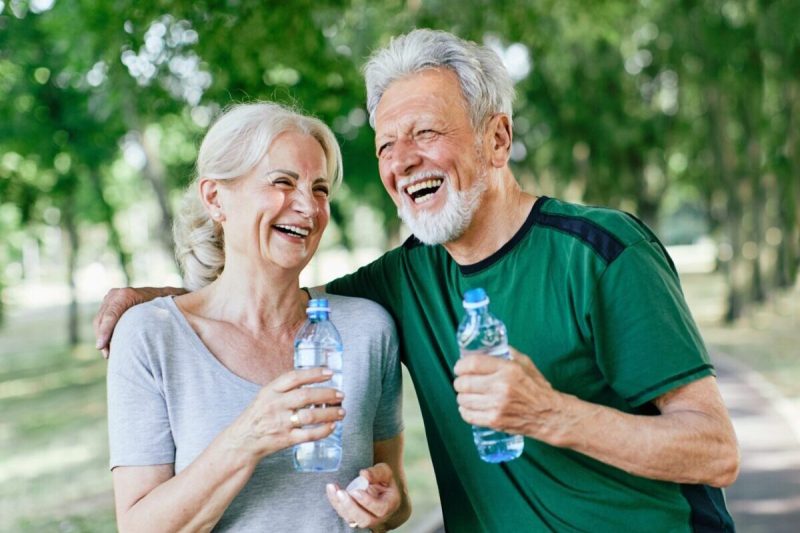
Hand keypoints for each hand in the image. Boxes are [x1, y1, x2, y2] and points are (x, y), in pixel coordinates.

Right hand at [94, 286, 183, 357]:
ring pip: (99, 321)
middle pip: (101, 319)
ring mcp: (110, 298)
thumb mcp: (162, 311)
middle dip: (102, 338)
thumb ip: (159, 318)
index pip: (110, 315)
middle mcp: (115, 294)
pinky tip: (110, 346)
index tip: (101, 347)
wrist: (164, 295)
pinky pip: (101, 320)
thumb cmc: (165, 306)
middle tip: (108, 355)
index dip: (104, 332)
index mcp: (126, 295)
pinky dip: (104, 332)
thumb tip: (165, 331)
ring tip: (109, 353)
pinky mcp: (108, 304)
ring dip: (102, 337)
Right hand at [226, 367, 344, 460]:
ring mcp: (280, 423)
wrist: (242, 441)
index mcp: (270, 391)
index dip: (313, 373)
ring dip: (330, 413)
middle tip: (341, 395)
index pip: (294, 377)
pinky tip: (332, 426)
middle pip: (306, 396)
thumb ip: (285, 388)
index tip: (330, 373)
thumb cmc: (257, 416)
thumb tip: (312, 379)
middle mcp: (275, 405)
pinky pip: (308, 435)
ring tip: (341, 411)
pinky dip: (323, 431)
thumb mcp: (265, 396)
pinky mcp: (285, 439)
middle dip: (327, 394)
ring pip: (310, 416)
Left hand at [325, 463, 399, 530]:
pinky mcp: (353, 517)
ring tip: (333, 489)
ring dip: (340, 505)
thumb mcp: (385, 472)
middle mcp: (378, 517)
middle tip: (341, 493)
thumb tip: (364, 474)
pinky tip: (331, 489)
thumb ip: (376, 473)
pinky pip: (343, 514)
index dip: (367, 502)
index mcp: (389, 505)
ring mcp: (365, 519)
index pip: (380, 509)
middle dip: (351, 507)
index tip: (356, 491)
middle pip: (365, 520)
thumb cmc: (383, 481)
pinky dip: (335, 503)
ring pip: (352, 519)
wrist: (379, 489)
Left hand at [453, 347, 564, 441]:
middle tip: (462, 382)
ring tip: (467, 395)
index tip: (459, 368)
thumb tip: (486, 347)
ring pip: (463, 400)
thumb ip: (507, 353)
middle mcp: (501, 387)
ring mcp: (497, 406)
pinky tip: (470, 407)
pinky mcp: (494, 421)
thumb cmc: (536, 388)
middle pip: (464, 383)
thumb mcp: (525, 363)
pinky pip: (468, 415)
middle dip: (459, 382)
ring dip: (462, 397)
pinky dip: (465, 411)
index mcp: (508, 370)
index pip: (472, 364)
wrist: (549, 415)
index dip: (460, 365)